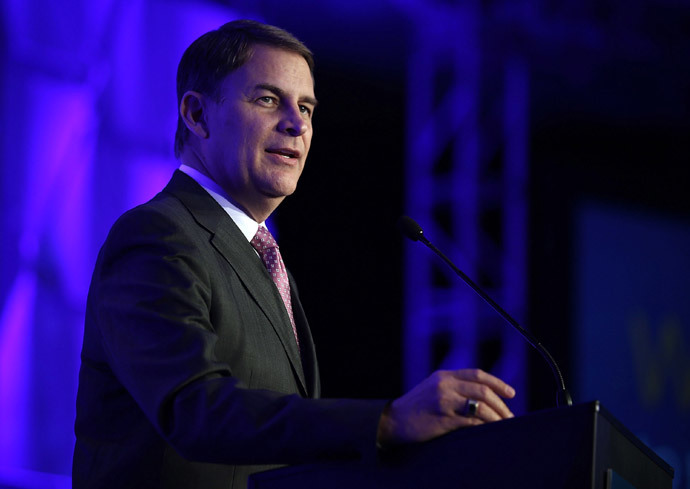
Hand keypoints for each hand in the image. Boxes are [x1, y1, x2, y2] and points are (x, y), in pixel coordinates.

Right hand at [376, 369, 514, 445]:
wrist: (393, 421)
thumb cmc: (415, 407)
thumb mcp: (432, 388)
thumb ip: (453, 387)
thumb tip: (482, 396)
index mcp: (443, 376)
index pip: (477, 374)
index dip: (497, 383)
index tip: (511, 393)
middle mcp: (445, 386)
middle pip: (483, 391)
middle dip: (501, 404)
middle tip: (510, 415)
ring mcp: (444, 402)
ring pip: (481, 407)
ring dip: (497, 417)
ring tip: (504, 424)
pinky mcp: (444, 419)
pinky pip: (472, 422)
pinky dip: (484, 426)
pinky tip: (490, 430)